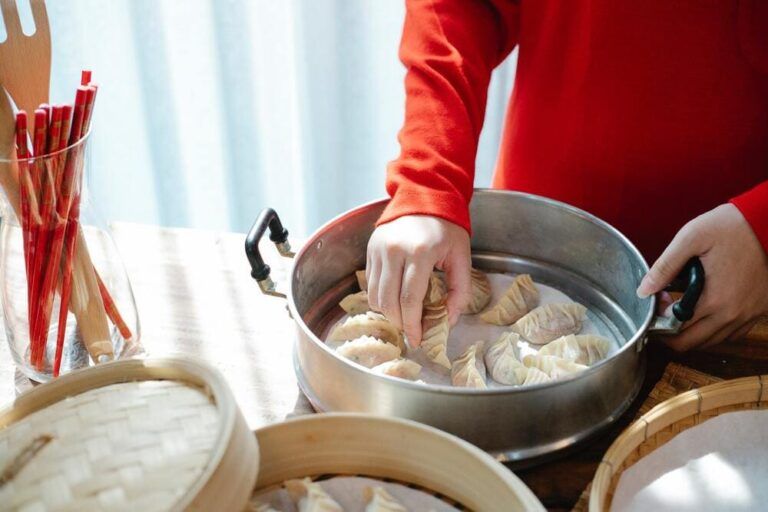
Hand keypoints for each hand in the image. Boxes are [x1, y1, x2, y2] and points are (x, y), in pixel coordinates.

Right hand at [366, 215, 470, 345]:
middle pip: (388, 302)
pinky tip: (395, 299)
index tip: (418, 340)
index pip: (410, 300)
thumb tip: (448, 321)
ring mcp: (378, 250)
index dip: (413, 325)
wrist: (424, 197)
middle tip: (411, 331)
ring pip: (374, 296)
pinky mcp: (370, 250)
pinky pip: (369, 284)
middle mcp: (394, 251)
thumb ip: (460, 290)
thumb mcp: (461, 256)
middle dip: (399, 323)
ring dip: (388, 312)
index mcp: (419, 253)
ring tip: (403, 316)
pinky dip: (380, 298)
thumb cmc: (446, 228)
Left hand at [637, 204, 767, 350]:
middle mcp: (733, 314)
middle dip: (670, 331)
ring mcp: (748, 314)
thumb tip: (643, 290)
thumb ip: (664, 267)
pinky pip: (733, 333)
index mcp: (714, 300)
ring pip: (713, 341)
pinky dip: (715, 330)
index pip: (677, 331)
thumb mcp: (690, 239)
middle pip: (692, 343)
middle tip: (665, 308)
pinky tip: (706, 311)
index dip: (659, 321)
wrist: (767, 222)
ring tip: (683, 308)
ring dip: (693, 332)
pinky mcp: (759, 310)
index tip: (659, 300)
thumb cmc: (730, 227)